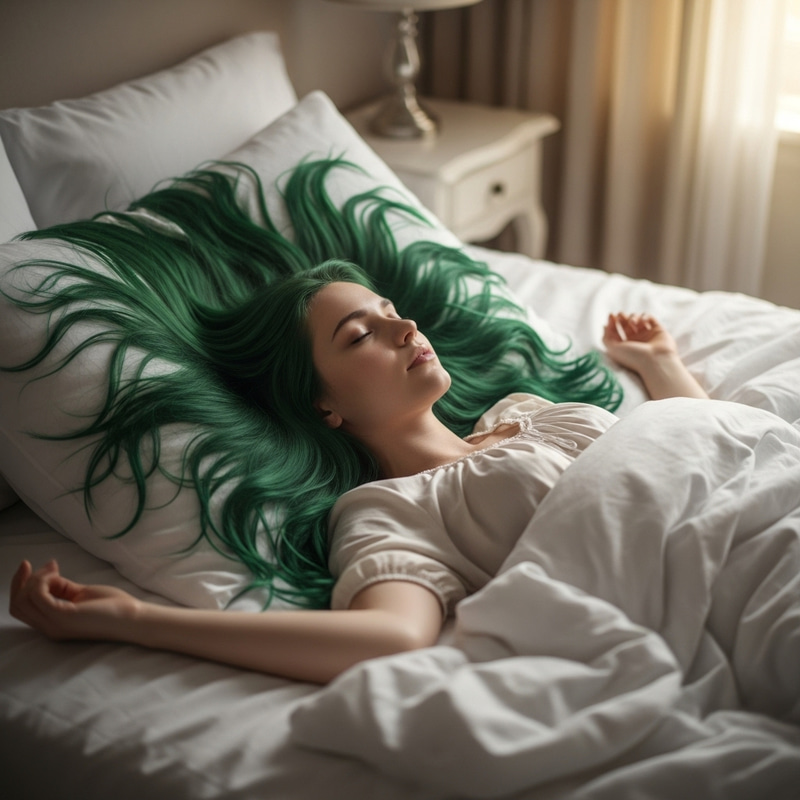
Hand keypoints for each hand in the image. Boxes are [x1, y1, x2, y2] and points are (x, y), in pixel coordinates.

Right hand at [9, 560, 139, 641]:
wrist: (132, 617)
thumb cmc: (112, 606)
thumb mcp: (81, 594)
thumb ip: (62, 589)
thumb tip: (49, 575)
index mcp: (53, 624)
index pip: (21, 608)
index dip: (20, 586)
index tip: (29, 566)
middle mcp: (49, 628)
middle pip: (17, 605)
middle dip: (22, 580)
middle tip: (42, 565)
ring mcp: (55, 624)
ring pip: (23, 600)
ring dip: (34, 579)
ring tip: (54, 569)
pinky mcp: (63, 616)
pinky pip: (38, 596)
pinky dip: (42, 580)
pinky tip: (56, 573)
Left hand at [602, 312, 677, 373]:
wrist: (655, 361)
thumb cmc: (633, 357)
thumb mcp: (613, 349)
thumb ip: (606, 337)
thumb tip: (605, 325)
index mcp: (624, 345)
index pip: (616, 330)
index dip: (612, 321)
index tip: (611, 315)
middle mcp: (635, 340)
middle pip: (626, 323)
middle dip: (622, 317)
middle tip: (621, 315)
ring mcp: (647, 334)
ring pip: (637, 318)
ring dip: (633, 317)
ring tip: (632, 323)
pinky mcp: (657, 330)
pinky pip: (649, 318)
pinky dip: (644, 316)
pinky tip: (642, 322)